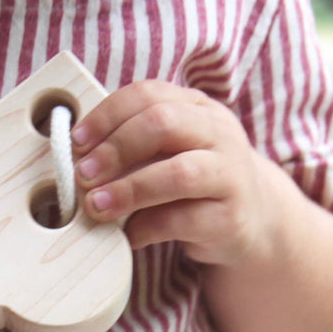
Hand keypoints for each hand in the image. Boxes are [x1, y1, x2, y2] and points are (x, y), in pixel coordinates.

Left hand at [71, 81, 269, 265]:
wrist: (255, 219)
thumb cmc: (197, 181)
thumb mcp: (172, 150)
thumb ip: (134, 143)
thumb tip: (77, 156)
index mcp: (198, 108)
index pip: (149, 95)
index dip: (107, 115)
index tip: (76, 141)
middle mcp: (219, 134)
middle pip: (163, 124)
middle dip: (115, 149)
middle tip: (83, 175)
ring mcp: (230, 174)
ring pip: (178, 173)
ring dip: (129, 189)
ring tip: (97, 206)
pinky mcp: (230, 217)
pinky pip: (183, 220)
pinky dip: (147, 228)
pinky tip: (127, 236)